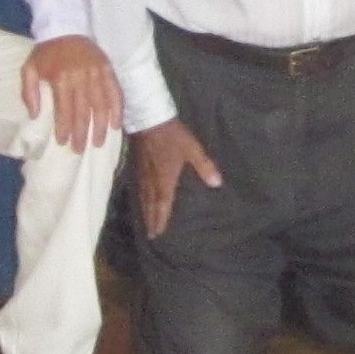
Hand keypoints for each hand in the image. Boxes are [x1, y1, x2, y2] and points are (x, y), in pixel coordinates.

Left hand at [19, 35, 123, 150]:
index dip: (64, 128)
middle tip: (80, 149)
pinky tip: (116, 124)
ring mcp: (97, 73)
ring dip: (101, 126)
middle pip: (83, 111)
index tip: (63, 142)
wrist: (66, 27)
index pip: (64, 110)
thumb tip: (35, 115)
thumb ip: (29, 92)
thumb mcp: (29, 68)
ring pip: (102, 105)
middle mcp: (81, 77)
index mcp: (61, 78)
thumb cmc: (46, 52)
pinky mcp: (108, 69)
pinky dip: (117, 109)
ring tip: (99, 142)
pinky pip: (115, 92)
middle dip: (82, 133)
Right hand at [133, 120, 222, 236]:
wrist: (149, 118)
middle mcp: (151, 180)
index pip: (162, 204)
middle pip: (150, 204)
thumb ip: (204, 166)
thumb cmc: (173, 135)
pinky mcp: (137, 164)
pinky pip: (138, 186)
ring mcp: (142, 172)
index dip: (161, 219)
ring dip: (144, 211)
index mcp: (165, 179)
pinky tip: (140, 198)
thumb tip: (217, 184)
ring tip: (145, 223)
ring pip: (142, 197)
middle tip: (150, 235)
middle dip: (151, 220)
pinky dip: (139, 197)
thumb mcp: (192, 149)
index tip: (158, 233)